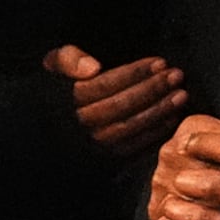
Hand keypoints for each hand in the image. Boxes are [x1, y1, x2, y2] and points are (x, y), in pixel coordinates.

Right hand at [46, 43, 187, 151]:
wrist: (39, 129)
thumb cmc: (54, 89)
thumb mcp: (51, 67)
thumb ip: (68, 59)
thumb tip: (93, 68)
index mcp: (62, 101)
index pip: (102, 86)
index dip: (133, 74)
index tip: (159, 62)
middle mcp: (76, 125)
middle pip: (117, 107)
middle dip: (150, 90)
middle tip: (176, 76)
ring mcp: (88, 144)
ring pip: (125, 128)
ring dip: (157, 112)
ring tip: (181, 95)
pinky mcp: (98, 159)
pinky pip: (128, 148)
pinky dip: (152, 134)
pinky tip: (171, 118)